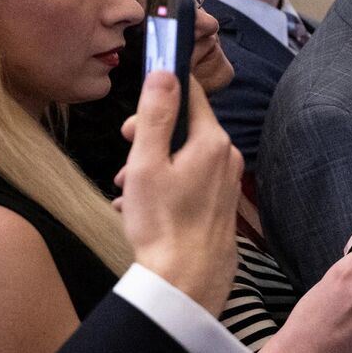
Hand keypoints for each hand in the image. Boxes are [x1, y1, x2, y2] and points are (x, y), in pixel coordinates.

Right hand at [114, 72, 241, 315]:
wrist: (185, 281)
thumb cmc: (162, 224)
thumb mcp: (148, 162)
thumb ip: (156, 115)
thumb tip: (165, 72)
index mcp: (212, 141)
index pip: (190, 94)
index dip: (158, 96)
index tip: (134, 117)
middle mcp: (227, 157)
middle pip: (184, 128)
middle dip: (148, 138)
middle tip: (124, 157)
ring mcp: (226, 182)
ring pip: (182, 157)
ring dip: (150, 166)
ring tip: (127, 189)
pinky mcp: (221, 204)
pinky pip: (189, 182)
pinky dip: (163, 187)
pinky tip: (139, 207)